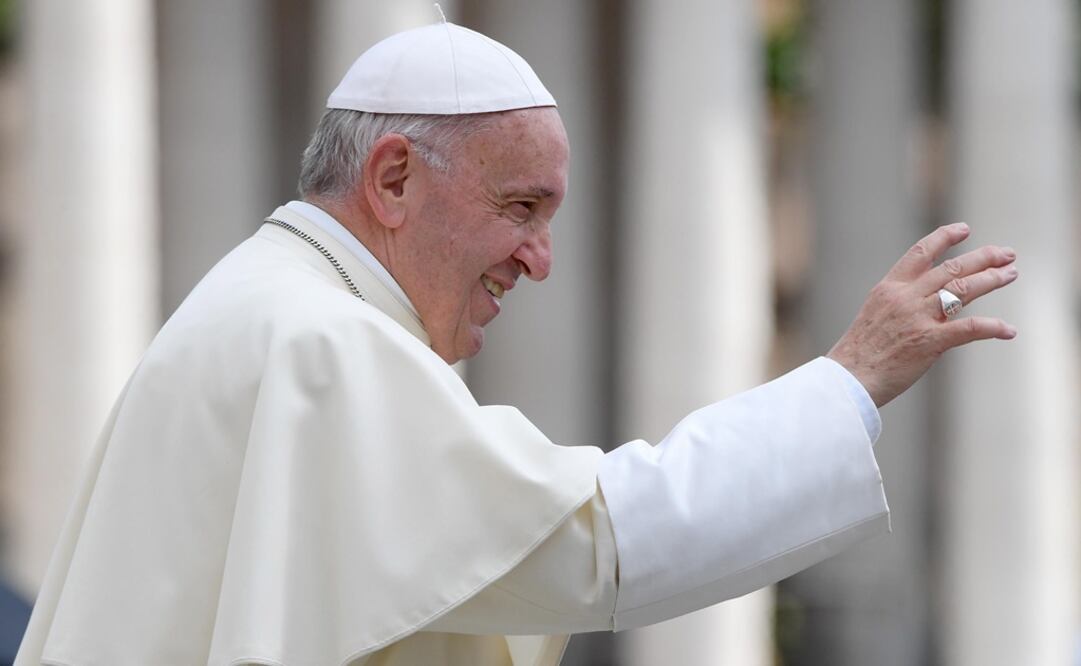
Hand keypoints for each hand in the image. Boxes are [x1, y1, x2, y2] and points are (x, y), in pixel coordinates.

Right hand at [827, 223, 1017, 406]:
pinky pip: (969, 328)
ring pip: (964, 289)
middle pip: (952, 268)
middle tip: (1006, 254)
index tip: (964, 229)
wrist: (849, 379)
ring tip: (1010, 274)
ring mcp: (918, 318)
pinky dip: (993, 328)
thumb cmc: (859, 353)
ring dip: (992, 280)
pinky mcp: (929, 342)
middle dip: (983, 257)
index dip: (945, 237)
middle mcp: (905, 297)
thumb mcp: (875, 315)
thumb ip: (901, 303)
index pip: (921, 252)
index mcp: (889, 288)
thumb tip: (930, 301)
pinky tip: (1008, 330)